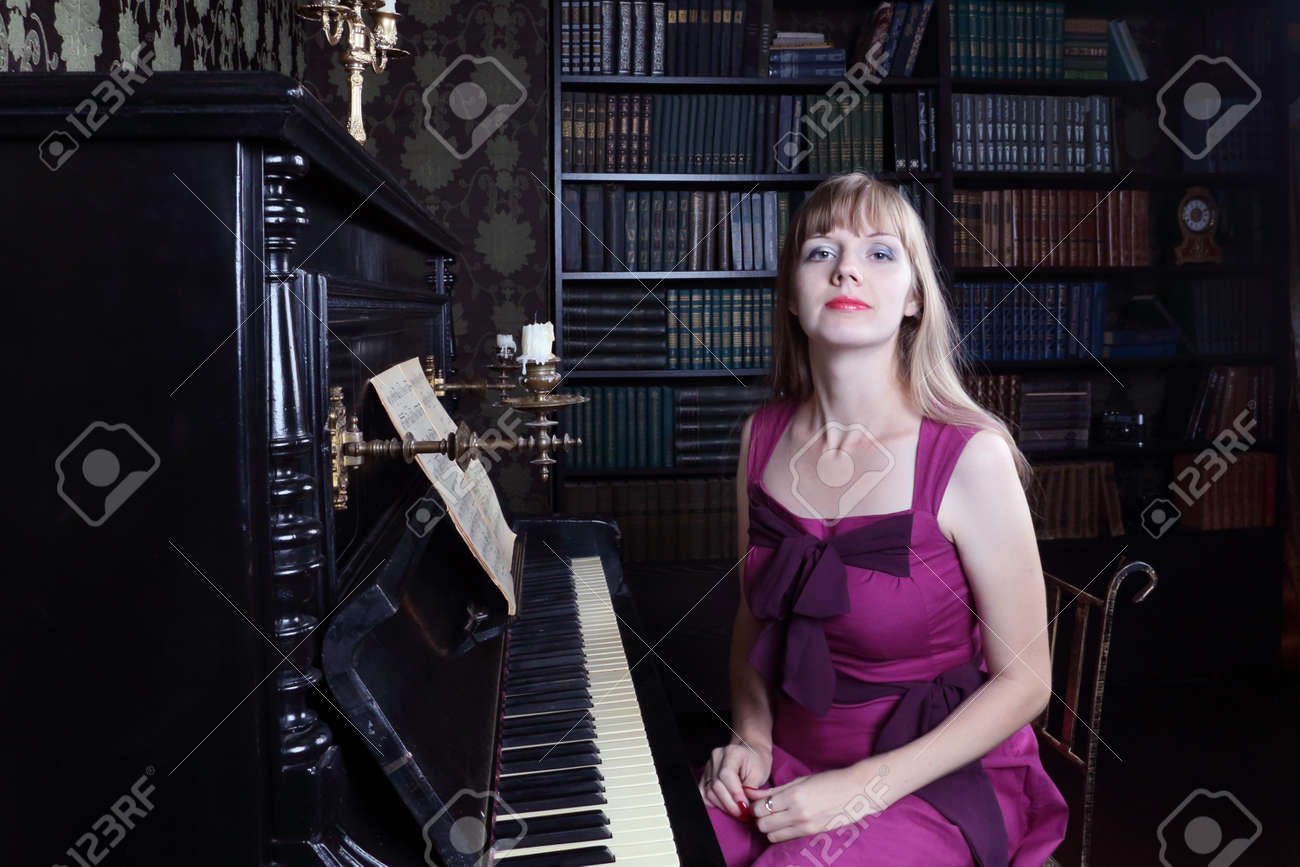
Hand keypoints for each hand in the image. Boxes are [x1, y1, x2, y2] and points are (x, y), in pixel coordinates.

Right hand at [697, 741, 771, 819]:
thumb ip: (751, 790)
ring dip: (723, 806)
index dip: (734, 793)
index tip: (745, 806)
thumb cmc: (757, 762)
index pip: (726, 775)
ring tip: (737, 811)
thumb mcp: (760, 774)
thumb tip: (744, 807)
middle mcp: (717, 757)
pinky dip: (715, 803)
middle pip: (716, 786)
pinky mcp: (705, 775)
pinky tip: (726, 805)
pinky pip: (704, 793)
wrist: (751, 753)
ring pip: (709, 792)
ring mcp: (709, 766)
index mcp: (732, 752)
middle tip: (743, 814)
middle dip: (730, 804)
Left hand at [745, 765, 888, 842]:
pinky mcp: (812, 833)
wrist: (856, 791)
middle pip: (763, 824)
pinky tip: (787, 823)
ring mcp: (806, 825)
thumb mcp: (799, 781)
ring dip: (769, 828)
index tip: (757, 803)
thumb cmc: (827, 781)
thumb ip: (773, 790)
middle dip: (759, 818)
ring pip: (772, 835)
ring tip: (776, 818)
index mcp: (793, 795)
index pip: (761, 808)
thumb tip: (751, 793)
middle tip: (764, 811)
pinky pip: (786, 838)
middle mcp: (798, 813)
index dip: (754, 806)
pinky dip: (781, 833)